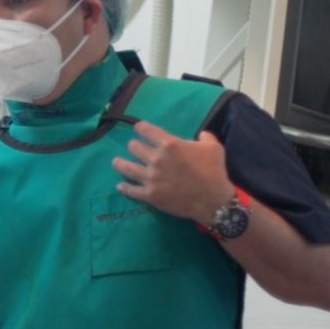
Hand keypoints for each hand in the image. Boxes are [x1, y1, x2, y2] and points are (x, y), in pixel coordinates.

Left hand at [112, 121, 233, 223]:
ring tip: (116, 162)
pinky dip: (124, 187)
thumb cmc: (214, 171)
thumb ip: (205, 137)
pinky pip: (131, 190)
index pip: (147, 131)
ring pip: (126, 167)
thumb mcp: (214, 148)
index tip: (138, 128)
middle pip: (134, 147)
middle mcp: (156, 159)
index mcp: (170, 145)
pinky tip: (120, 186)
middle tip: (134, 147)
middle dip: (133, 146)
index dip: (140, 128)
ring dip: (120, 163)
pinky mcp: (150, 195)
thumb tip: (202, 134)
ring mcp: (151, 178)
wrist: (212, 200)